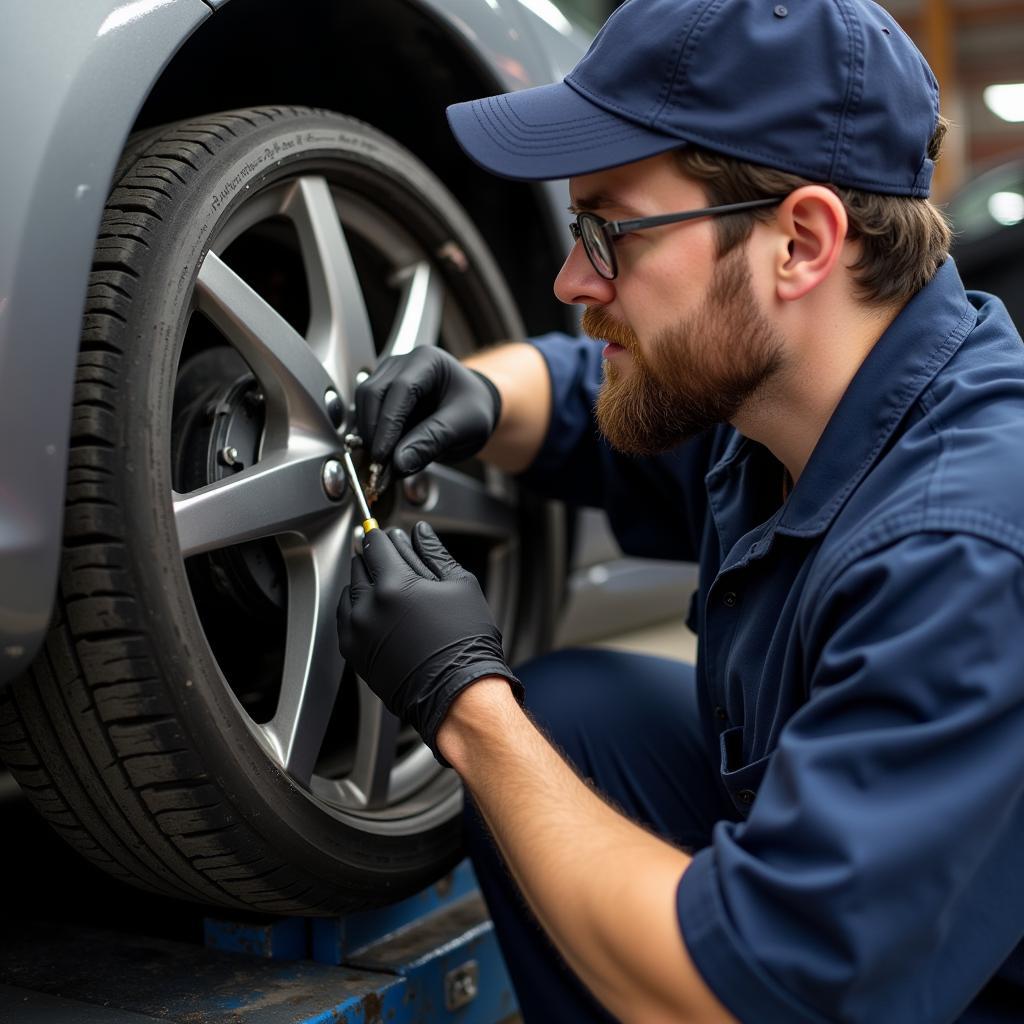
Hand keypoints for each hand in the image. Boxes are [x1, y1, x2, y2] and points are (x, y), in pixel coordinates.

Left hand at [337, 522, 521, 762]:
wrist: (457, 694)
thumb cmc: (465, 644)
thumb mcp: (459, 586)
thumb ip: (435, 553)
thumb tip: (420, 534)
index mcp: (394, 585)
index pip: (376, 544)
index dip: (383, 535)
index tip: (387, 533)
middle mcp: (368, 607)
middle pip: (360, 565)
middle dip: (374, 557)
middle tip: (392, 560)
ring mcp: (357, 631)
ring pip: (350, 591)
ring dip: (364, 582)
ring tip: (389, 588)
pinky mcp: (354, 652)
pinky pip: (346, 618)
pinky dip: (357, 608)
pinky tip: (378, 611)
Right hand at [355, 348, 500, 478]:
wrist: (472, 410)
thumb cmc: (474, 410)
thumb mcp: (464, 427)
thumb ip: (432, 441)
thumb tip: (399, 463)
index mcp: (428, 361)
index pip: (400, 389)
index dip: (388, 424)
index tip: (384, 455)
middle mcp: (403, 364)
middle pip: (373, 393)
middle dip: (374, 431)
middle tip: (380, 465)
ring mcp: (389, 377)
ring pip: (364, 403)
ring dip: (369, 435)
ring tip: (383, 464)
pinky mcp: (382, 395)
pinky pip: (366, 414)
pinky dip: (371, 436)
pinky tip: (382, 456)